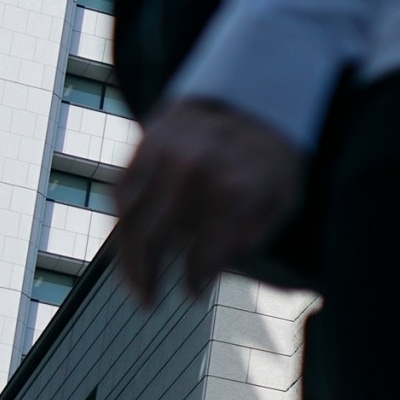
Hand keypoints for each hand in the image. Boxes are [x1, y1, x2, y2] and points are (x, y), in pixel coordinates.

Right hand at [114, 98, 303, 303]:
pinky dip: (118, 222)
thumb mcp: (281, 201)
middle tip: (148, 303)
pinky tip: (125, 247)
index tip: (191, 294)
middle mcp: (194, 171)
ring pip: (128, 217)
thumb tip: (215, 268)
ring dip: (126, 257)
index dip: (194, 279)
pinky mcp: (143, 145)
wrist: (249, 96)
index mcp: (235, 190)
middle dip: (148, 277)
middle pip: (155, 238)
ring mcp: (163, 155)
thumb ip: (252, 235)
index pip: (203, 251)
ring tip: (132, 285)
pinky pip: (120, 190)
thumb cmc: (269, 162)